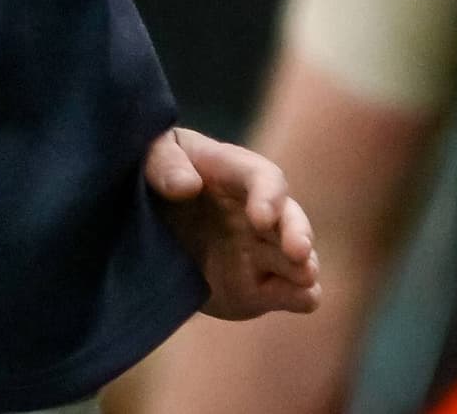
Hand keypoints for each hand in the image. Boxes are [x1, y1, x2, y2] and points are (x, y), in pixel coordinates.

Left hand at [145, 127, 321, 320]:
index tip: (261, 218)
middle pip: (289, 217)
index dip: (267, 196)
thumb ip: (163, 164)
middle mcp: (254, 211)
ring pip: (295, 256)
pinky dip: (299, 296)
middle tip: (299, 253)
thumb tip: (186, 185)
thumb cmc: (153, 175)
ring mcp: (259, 249)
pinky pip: (287, 291)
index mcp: (232, 172)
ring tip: (307, 278)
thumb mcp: (149, 155)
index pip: (262, 177)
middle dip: (298, 233)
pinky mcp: (257, 286)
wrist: (148, 223)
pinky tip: (306, 300)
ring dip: (304, 266)